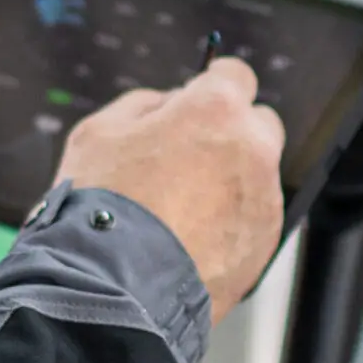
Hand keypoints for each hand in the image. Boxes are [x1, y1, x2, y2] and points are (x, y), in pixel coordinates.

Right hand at [55, 59, 286, 319]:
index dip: (210, 88)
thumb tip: (167, 104)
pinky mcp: (264, 244)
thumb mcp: (98, 133)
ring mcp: (264, 200)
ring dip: (229, 182)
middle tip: (187, 158)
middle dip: (229, 134)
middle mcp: (253, 149)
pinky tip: (190, 240)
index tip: (194, 104)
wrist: (115, 287)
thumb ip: (143, 105)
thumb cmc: (103, 206)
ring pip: (255, 176)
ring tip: (180, 212)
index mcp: (216, 110)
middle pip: (257, 124)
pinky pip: (252, 220)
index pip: (234, 75)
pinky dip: (230, 224)